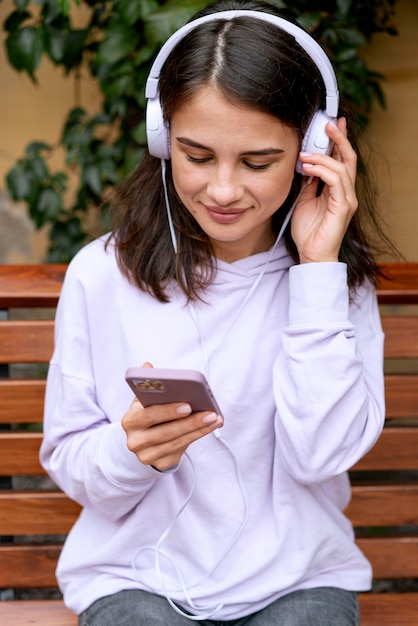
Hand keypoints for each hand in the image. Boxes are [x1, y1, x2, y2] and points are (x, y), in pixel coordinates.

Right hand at [122, 364, 222, 470]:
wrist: (141, 441)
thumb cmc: (147, 415)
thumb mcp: (143, 401)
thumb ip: (147, 385)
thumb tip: (148, 366)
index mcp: (129, 421)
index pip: (149, 415)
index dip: (168, 411)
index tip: (187, 405)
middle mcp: (135, 441)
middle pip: (166, 432)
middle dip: (191, 422)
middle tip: (210, 413)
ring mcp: (146, 455)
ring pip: (176, 442)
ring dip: (199, 430)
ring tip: (215, 418)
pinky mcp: (159, 464)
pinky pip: (181, 450)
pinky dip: (197, 437)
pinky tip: (209, 427)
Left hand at [292, 117, 357, 263]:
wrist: (311, 255)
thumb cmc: (308, 232)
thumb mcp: (304, 200)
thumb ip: (308, 183)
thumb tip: (304, 164)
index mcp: (338, 190)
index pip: (342, 160)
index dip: (339, 142)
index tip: (332, 125)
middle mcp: (346, 192)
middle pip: (348, 159)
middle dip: (339, 139)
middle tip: (329, 124)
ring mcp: (347, 199)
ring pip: (342, 167)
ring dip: (322, 157)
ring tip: (305, 154)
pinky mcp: (343, 207)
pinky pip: (336, 181)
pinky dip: (322, 170)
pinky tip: (308, 167)